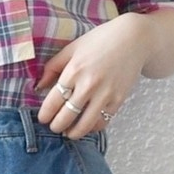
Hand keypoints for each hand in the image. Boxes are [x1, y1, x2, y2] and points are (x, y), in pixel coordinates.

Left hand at [34, 13, 151, 138]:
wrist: (133, 40)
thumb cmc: (100, 41)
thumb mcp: (72, 48)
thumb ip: (53, 66)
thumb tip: (39, 86)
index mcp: (74, 70)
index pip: (53, 101)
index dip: (45, 114)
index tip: (43, 119)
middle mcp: (89, 84)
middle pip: (67, 116)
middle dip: (57, 126)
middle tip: (54, 127)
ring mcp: (105, 94)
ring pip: (85, 124)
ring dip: (73, 133)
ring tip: (69, 133)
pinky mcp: (118, 100)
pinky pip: (103, 122)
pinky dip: (93, 127)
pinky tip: (87, 126)